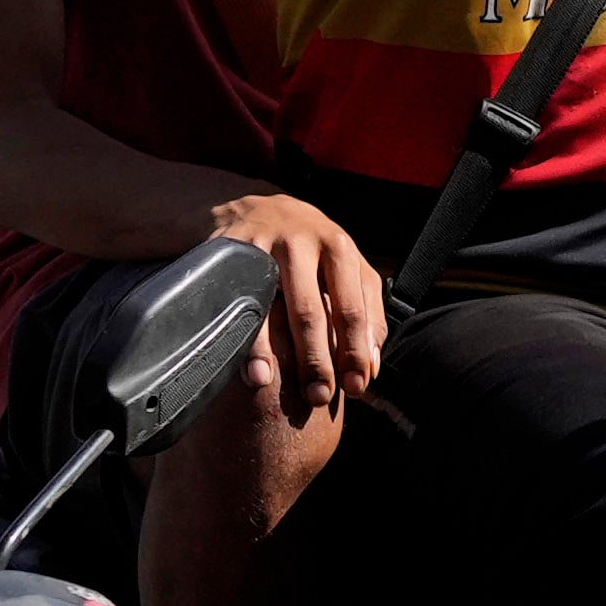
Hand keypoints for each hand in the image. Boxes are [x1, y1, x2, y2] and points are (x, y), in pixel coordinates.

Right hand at [210, 191, 388, 424]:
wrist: (257, 208)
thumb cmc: (311, 250)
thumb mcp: (346, 270)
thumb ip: (367, 314)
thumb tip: (371, 369)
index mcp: (340, 249)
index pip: (353, 308)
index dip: (356, 351)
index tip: (356, 388)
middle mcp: (305, 243)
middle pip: (313, 311)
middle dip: (318, 360)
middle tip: (318, 396)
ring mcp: (266, 245)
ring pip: (275, 307)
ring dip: (275, 352)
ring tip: (275, 387)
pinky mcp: (234, 251)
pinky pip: (239, 301)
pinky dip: (244, 338)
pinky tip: (247, 365)